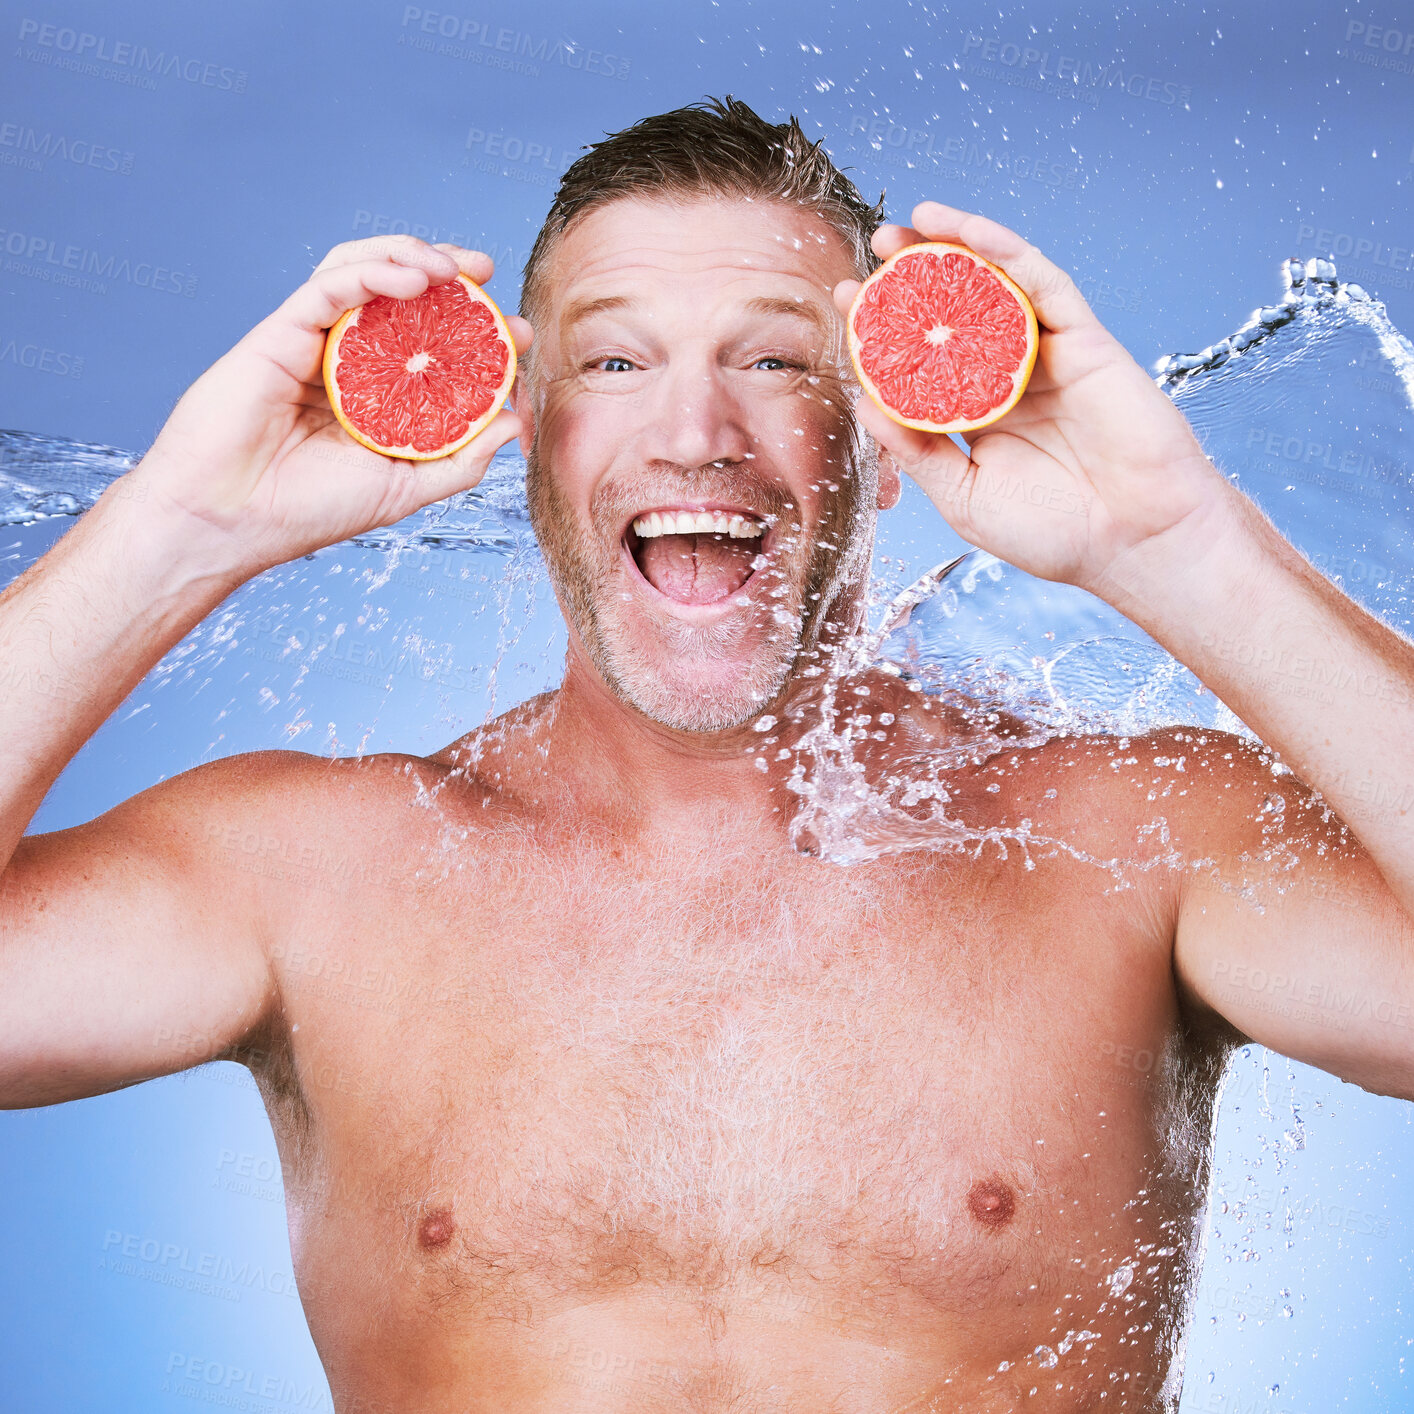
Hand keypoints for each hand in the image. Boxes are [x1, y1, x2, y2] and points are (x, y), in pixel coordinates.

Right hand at [131, 236, 533, 577]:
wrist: (229, 522)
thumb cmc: (307, 511)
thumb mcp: (404, 488)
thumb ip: (460, 460)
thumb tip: (513, 422)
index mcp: (374, 394)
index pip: (431, 344)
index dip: (477, 330)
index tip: (516, 334)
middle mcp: (345, 361)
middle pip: (399, 295)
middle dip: (450, 276)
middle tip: (489, 274)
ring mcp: (312, 343)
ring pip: (362, 272)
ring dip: (410, 256)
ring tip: (455, 268)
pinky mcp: (280, 331)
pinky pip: (330, 285)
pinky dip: (373, 271)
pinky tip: (414, 279)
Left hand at [831, 201, 1231, 596]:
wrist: (1134, 544)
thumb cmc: (1054, 534)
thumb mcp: (963, 497)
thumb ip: (916, 451)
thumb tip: (866, 406)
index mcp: (980, 415)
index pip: (924, 359)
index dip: (886, 328)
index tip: (848, 299)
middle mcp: (1011, 378)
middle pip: (958, 312)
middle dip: (915, 275)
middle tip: (877, 246)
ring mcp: (1049, 356)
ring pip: (999, 287)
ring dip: (956, 248)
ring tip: (909, 223)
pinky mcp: (1087, 340)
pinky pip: (1043, 283)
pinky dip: (1006, 252)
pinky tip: (968, 231)